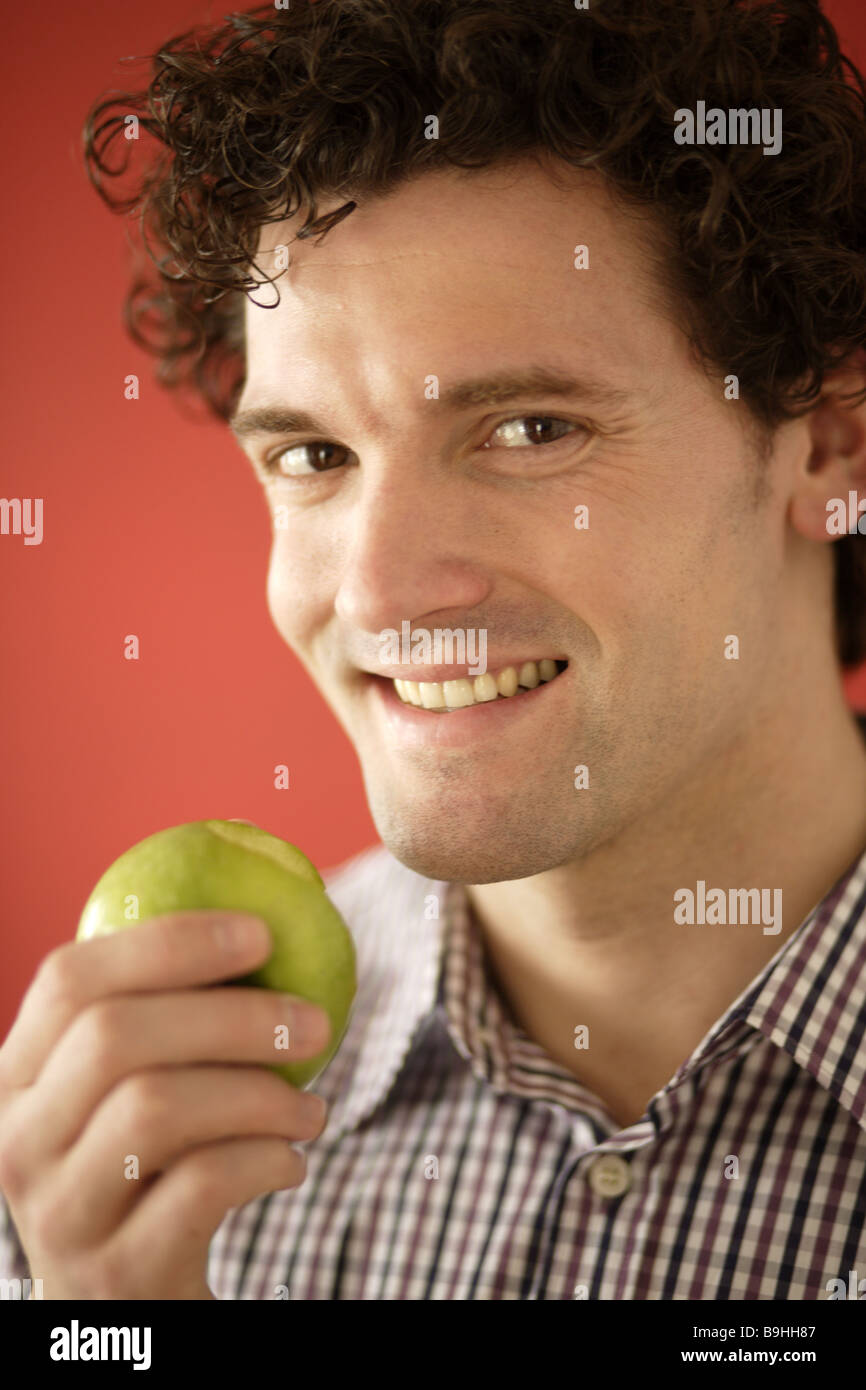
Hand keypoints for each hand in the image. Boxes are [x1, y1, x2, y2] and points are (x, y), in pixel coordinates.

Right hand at [0, 911, 330, 1298]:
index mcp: (15, 1077)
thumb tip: (269, 919)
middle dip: (233, 1016)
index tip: (263, 932)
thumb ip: (167, 1017)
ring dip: (261, 1095)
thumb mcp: (131, 1095)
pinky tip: (291, 1163)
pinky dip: (266, 1160)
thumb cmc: (149, 1173)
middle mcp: (16, 1140)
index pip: (69, 979)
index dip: (168, 942)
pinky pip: (199, 1187)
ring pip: (156, 1108)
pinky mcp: (113, 1271)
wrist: (132, 1310)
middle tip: (317, 1022)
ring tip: (313, 1109)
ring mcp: (56, 1211)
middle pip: (116, 1035)